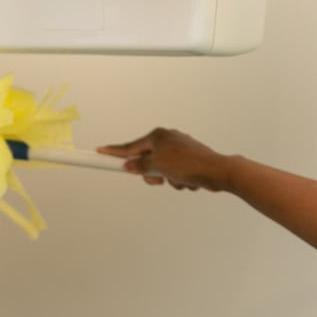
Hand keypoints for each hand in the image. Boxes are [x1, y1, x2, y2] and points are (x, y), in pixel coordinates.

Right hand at [97, 128, 233, 190]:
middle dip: (152, 174)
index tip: (100, 152)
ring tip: (178, 179)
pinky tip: (188, 180)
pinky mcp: (187, 159)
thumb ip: (141, 166)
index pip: (130, 146)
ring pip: (160, 170)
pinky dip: (178, 180)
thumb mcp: (158, 166)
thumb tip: (130, 165)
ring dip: (167, 179)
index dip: (114, 152)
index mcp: (158, 136)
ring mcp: (178, 149)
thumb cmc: (189, 164)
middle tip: (160, 178)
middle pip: (146, 161)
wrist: (216, 171)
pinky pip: (173, 174)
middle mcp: (167, 139)